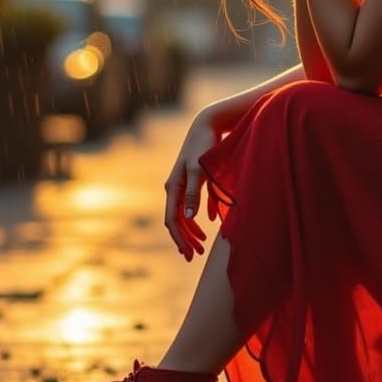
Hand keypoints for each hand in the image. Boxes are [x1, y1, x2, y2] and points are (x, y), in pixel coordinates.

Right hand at [164, 105, 225, 261]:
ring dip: (191, 231)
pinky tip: (208, 225)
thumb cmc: (203, 146)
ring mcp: (183, 184)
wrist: (207, 125)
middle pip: (176, 220)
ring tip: (200, 246)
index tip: (189, 254)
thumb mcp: (200, 169)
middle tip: (194, 257)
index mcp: (173, 187)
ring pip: (184, 214)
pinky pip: (192, 204)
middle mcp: (175, 187)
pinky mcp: (193, 180)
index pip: (172, 219)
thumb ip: (194, 192)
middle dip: (184, 239)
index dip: (180, 238)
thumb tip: (189, 217)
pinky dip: (199, 217)